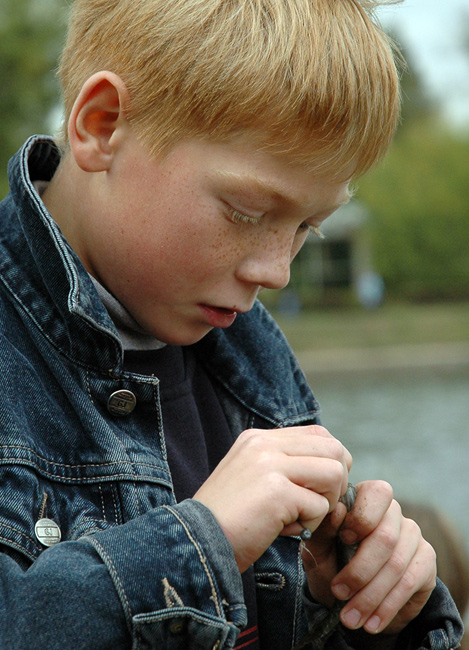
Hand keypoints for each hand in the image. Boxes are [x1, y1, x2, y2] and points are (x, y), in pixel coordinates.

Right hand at [193, 425, 350, 572]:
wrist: (197, 543)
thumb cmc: (228, 519)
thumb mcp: (252, 477)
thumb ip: (283, 465)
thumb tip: (332, 470)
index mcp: (258, 438)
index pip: (317, 433)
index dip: (331, 461)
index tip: (320, 488)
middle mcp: (264, 444)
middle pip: (333, 448)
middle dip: (336, 481)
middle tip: (318, 506)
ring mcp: (270, 465)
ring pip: (334, 473)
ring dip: (326, 502)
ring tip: (301, 518)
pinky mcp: (277, 492)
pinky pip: (320, 506)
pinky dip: (310, 524)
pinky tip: (286, 530)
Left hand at [302, 480, 436, 634]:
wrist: (350, 595)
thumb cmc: (331, 561)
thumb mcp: (319, 546)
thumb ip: (324, 528)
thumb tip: (338, 510)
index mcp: (367, 498)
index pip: (377, 493)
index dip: (361, 518)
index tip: (342, 540)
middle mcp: (394, 513)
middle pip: (385, 537)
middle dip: (359, 572)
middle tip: (338, 593)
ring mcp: (413, 536)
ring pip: (396, 566)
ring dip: (370, 597)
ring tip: (350, 618)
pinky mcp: (426, 561)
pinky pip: (409, 584)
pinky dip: (387, 607)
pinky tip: (371, 622)